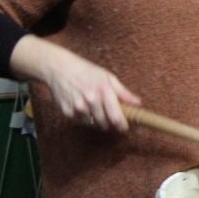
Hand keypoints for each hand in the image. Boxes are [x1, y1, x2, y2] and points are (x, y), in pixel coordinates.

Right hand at [10, 36, 140, 131]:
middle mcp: (90, 100)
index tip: (125, 128)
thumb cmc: (87, 71)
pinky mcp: (67, 112)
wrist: (60, 69)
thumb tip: (138, 103)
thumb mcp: (108, 77)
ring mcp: (78, 107)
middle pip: (105, 123)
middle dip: (111, 124)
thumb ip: (123, 92)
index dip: (122, 125)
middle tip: (113, 120)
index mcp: (104, 90)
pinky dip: (86, 119)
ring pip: (94, 124)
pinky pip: (82, 122)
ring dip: (99, 122)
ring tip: (98, 111)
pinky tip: (85, 108)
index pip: (115, 116)